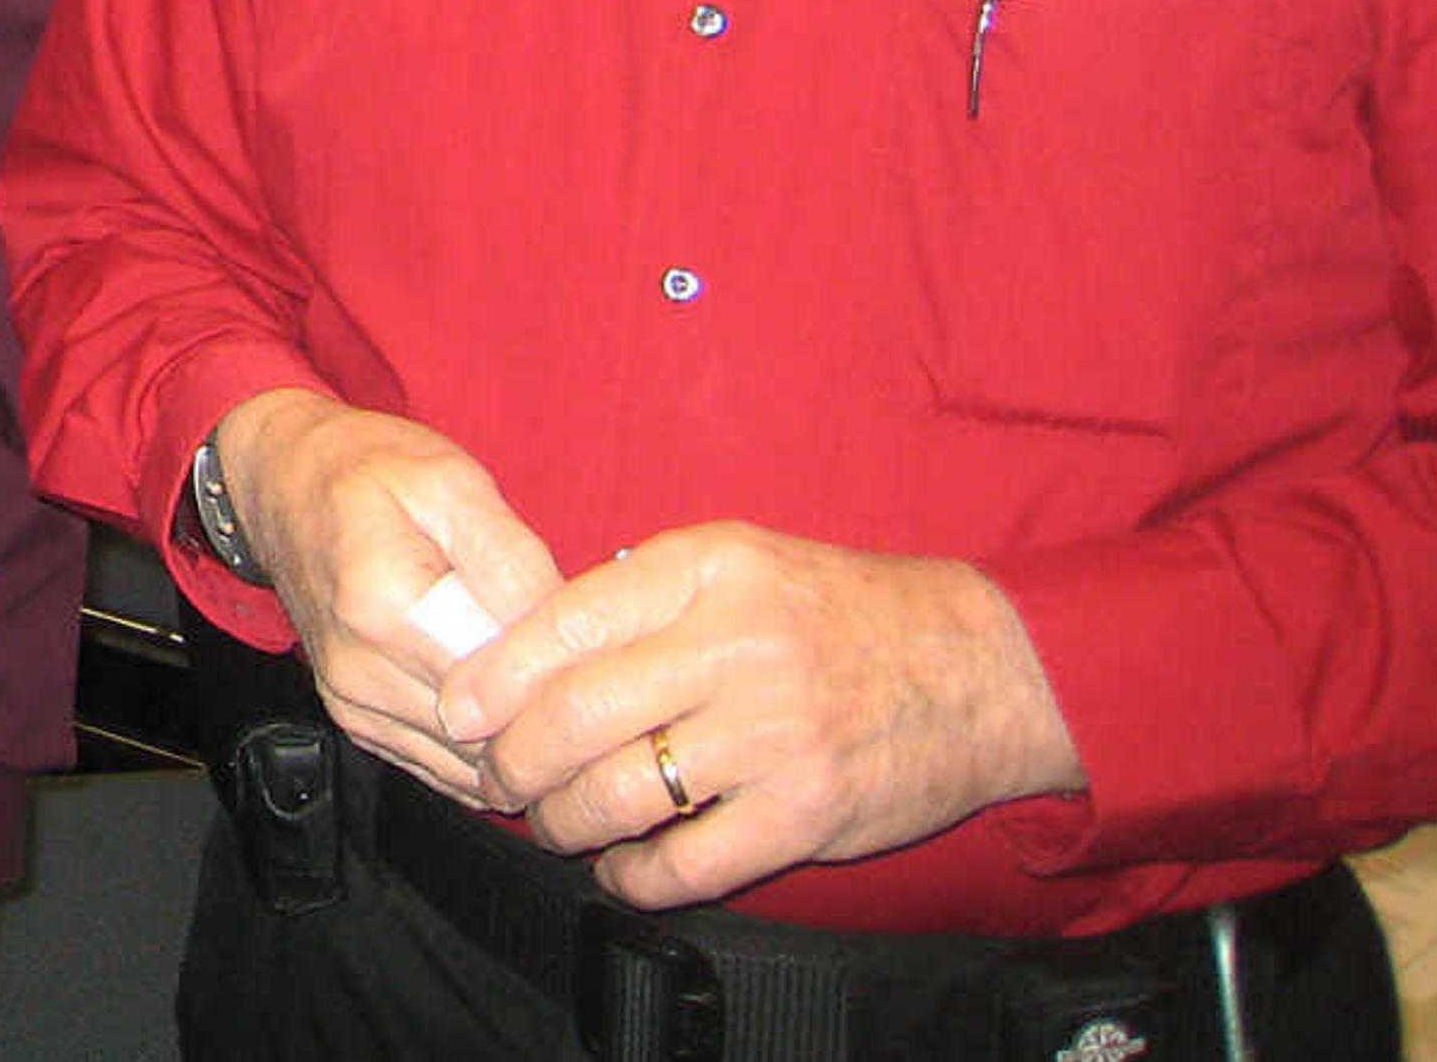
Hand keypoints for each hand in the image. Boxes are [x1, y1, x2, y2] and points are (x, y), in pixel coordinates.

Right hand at [214, 389, 563, 797]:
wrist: (283, 482)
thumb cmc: (367, 471)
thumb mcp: (452, 483)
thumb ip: (511, 562)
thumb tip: (565, 640)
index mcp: (384, 606)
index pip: (507, 686)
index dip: (568, 677)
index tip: (601, 655)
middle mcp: (359, 671)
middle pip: (492, 738)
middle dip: (550, 719)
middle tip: (593, 680)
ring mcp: (353, 704)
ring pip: (472, 768)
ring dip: (522, 744)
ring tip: (554, 690)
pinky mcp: (357, 722)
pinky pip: (444, 769)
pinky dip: (486, 751)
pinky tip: (510, 707)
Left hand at [439, 521, 1085, 908]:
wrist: (980, 669)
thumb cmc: (839, 612)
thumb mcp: (739, 560)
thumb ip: (643, 592)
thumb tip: (532, 639)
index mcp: (705, 571)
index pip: (564, 621)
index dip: (494, 677)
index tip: (457, 711)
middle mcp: (734, 646)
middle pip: (577, 714)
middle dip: (514, 761)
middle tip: (496, 779)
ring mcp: (773, 734)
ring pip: (621, 793)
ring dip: (565, 822)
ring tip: (552, 823)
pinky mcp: (808, 812)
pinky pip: (688, 863)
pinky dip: (635, 876)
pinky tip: (619, 869)